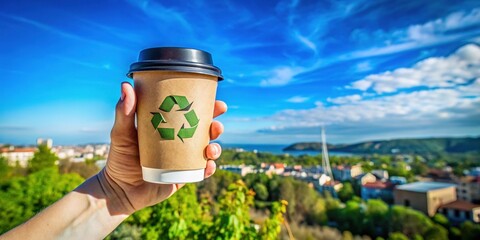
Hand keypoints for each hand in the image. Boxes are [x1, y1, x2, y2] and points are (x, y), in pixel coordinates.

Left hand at [98, 82, 226, 214]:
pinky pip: (201, 172)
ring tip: (210, 149)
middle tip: (216, 125)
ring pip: (207, 151)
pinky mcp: (183, 177)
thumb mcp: (122, 133)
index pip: (191, 114)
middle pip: (205, 132)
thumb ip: (124, 112)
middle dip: (216, 127)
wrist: (119, 190)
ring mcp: (183, 161)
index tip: (216, 102)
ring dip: (215, 148)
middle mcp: (179, 143)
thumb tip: (125, 85)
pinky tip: (208, 166)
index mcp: (170, 128)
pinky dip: (208, 169)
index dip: (207, 108)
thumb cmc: (119, 159)